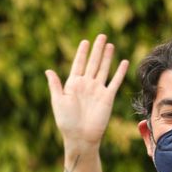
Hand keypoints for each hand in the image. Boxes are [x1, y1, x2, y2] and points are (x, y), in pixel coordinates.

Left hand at [47, 34, 128, 150]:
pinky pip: (115, 82)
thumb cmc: (66, 121)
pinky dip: (119, 72)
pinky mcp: (108, 97)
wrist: (80, 136)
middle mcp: (86, 85)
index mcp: (72, 84)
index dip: (81, 53)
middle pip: (92, 63)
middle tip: (101, 36)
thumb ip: (55, 85)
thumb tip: (48, 70)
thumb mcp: (58, 101)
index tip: (84, 41)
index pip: (78, 64)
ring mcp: (97, 90)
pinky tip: (123, 62)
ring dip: (106, 57)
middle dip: (96, 50)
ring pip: (103, 69)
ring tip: (109, 44)